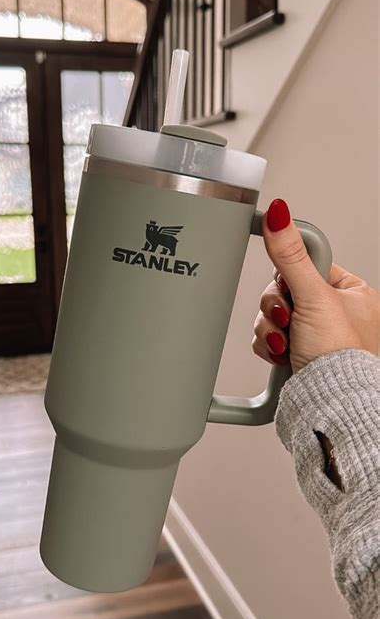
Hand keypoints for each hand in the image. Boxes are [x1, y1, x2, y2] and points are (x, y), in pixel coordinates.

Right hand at [252, 198, 378, 372]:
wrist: (329, 403)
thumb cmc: (339, 356)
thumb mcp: (313, 296)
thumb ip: (290, 255)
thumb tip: (279, 215)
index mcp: (350, 291)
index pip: (305, 263)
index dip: (289, 275)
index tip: (288, 285)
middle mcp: (334, 311)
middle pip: (282, 289)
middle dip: (277, 309)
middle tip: (288, 320)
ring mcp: (314, 333)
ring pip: (272, 314)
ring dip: (271, 329)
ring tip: (286, 343)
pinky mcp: (297, 351)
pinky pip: (268, 336)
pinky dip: (269, 345)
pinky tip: (282, 354)